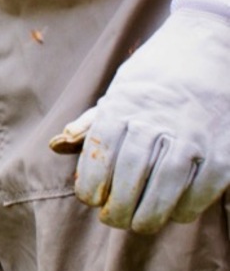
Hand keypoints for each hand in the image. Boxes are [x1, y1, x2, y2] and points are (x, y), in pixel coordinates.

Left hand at [65, 0, 229, 232]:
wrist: (211, 45)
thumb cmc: (157, 73)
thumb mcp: (120, 87)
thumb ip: (92, 120)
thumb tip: (56, 147)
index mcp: (125, 104)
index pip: (101, 151)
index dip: (92, 182)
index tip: (90, 199)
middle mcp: (158, 119)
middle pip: (132, 172)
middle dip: (119, 205)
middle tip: (113, 220)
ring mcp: (194, 134)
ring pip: (167, 183)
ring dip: (151, 212)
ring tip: (139, 224)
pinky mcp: (224, 147)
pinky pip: (205, 186)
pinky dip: (189, 207)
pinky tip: (176, 215)